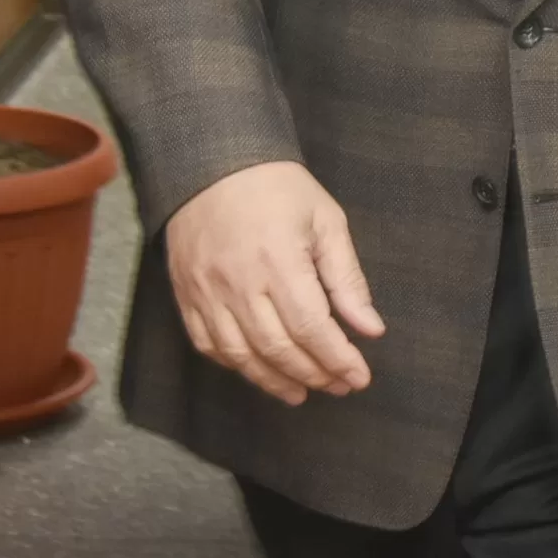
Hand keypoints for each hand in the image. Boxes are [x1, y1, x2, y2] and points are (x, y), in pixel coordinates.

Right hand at [165, 160, 385, 406]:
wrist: (213, 165)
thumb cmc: (279, 189)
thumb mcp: (327, 222)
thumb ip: (347, 279)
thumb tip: (370, 329)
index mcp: (279, 262)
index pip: (311, 328)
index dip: (337, 359)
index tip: (359, 377)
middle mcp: (239, 284)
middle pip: (278, 348)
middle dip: (314, 374)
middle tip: (339, 386)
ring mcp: (207, 294)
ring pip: (242, 356)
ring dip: (275, 381)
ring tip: (304, 392)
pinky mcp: (187, 297)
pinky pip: (210, 346)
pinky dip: (238, 366)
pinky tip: (261, 372)